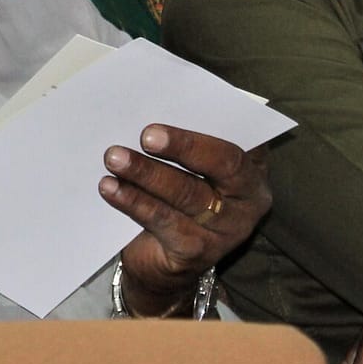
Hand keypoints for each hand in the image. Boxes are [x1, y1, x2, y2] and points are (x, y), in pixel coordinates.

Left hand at [100, 125, 270, 315]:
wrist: (164, 259)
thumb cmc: (178, 193)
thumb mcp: (189, 165)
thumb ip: (183, 140)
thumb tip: (151, 105)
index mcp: (252, 166)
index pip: (239, 138)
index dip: (213, 125)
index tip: (180, 109)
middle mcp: (249, 198)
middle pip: (222, 166)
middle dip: (183, 146)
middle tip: (146, 135)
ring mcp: (228, 229)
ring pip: (189, 195)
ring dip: (148, 173)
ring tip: (115, 158)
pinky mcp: (198, 252)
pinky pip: (165, 222)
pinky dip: (134, 202)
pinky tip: (110, 188)